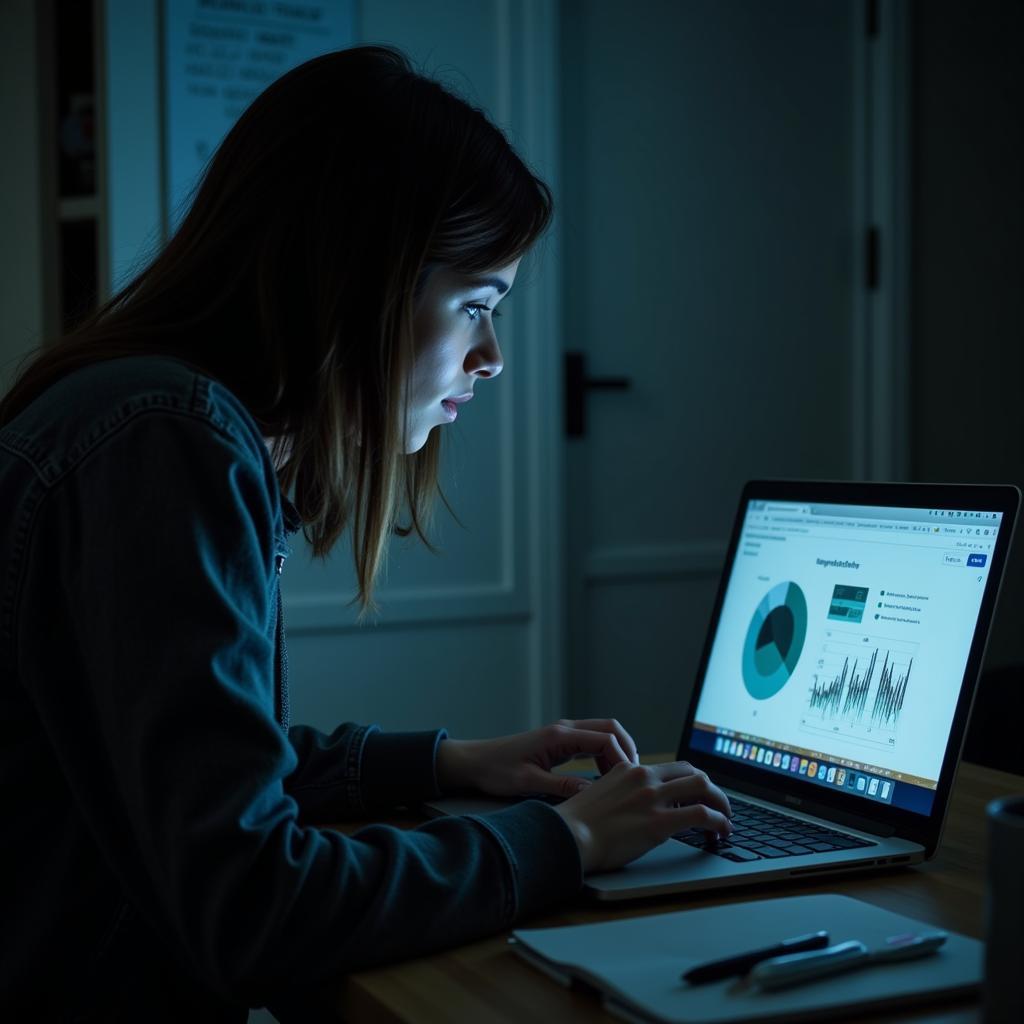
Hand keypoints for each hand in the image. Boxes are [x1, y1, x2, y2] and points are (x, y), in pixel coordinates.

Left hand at [435, 718, 639, 799]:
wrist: (475, 762)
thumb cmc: (496, 771)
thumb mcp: (528, 783)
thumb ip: (562, 787)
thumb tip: (595, 793)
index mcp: (559, 736)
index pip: (604, 739)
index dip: (622, 759)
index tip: (630, 781)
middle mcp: (564, 729)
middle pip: (610, 729)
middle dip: (627, 749)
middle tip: (636, 776)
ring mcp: (563, 733)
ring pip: (603, 733)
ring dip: (618, 751)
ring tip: (625, 779)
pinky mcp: (560, 742)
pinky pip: (592, 742)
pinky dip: (605, 754)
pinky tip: (607, 775)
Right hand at [552, 761, 731, 873]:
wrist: (568, 836)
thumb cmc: (578, 824)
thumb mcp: (601, 794)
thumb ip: (624, 793)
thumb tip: (641, 806)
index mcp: (630, 769)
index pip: (673, 768)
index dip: (693, 781)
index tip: (700, 795)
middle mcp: (644, 778)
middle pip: (693, 772)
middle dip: (712, 790)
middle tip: (719, 806)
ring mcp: (653, 798)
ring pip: (703, 788)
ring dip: (722, 804)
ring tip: (726, 820)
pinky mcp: (659, 822)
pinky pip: (702, 814)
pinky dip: (719, 822)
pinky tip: (722, 832)